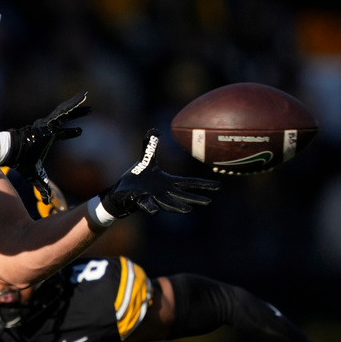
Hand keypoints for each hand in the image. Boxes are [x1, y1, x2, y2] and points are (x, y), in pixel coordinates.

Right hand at [5, 92, 90, 201]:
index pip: (62, 135)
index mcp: (47, 139)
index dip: (72, 133)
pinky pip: (64, 111)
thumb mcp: (34, 175)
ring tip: (87, 97)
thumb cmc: (20, 161)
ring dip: (77, 105)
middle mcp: (48, 129)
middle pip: (66, 119)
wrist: (10, 150)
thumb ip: (42, 186)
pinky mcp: (48, 122)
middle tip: (90, 110)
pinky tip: (82, 98)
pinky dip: (73, 104)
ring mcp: (48, 124)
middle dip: (78, 114)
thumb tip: (47, 201)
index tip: (80, 132)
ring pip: (66, 112)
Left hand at [100, 128, 220, 215]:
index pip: (189, 183)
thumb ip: (150, 146)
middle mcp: (164, 192)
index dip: (203, 184)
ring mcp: (153, 197)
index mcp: (168, 182)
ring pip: (168, 203)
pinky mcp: (141, 200)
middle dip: (195, 198)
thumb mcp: (146, 160)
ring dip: (177, 206)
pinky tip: (155, 212)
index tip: (218, 186)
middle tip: (209, 201)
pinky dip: (151, 208)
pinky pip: (147, 205)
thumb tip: (154, 130)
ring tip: (188, 210)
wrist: (122, 191)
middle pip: (182, 195)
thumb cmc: (137, 178)